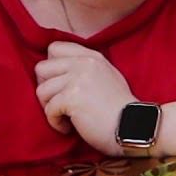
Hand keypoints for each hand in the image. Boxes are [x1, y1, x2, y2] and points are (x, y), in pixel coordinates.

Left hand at [34, 41, 135, 155]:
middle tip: (58, 103)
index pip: (55, 48)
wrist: (134, 127)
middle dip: (46, 88)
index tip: (60, 85)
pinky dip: (55, 123)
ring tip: (66, 117)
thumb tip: (59, 73)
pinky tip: (69, 128)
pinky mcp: (71, 98)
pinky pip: (48, 110)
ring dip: (49, 108)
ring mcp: (77, 79)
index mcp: (91, 57)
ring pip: (41, 90)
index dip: (51, 68)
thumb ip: (85, 68)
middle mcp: (83, 63)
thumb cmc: (120, 109)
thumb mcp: (107, 77)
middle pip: (41, 68)